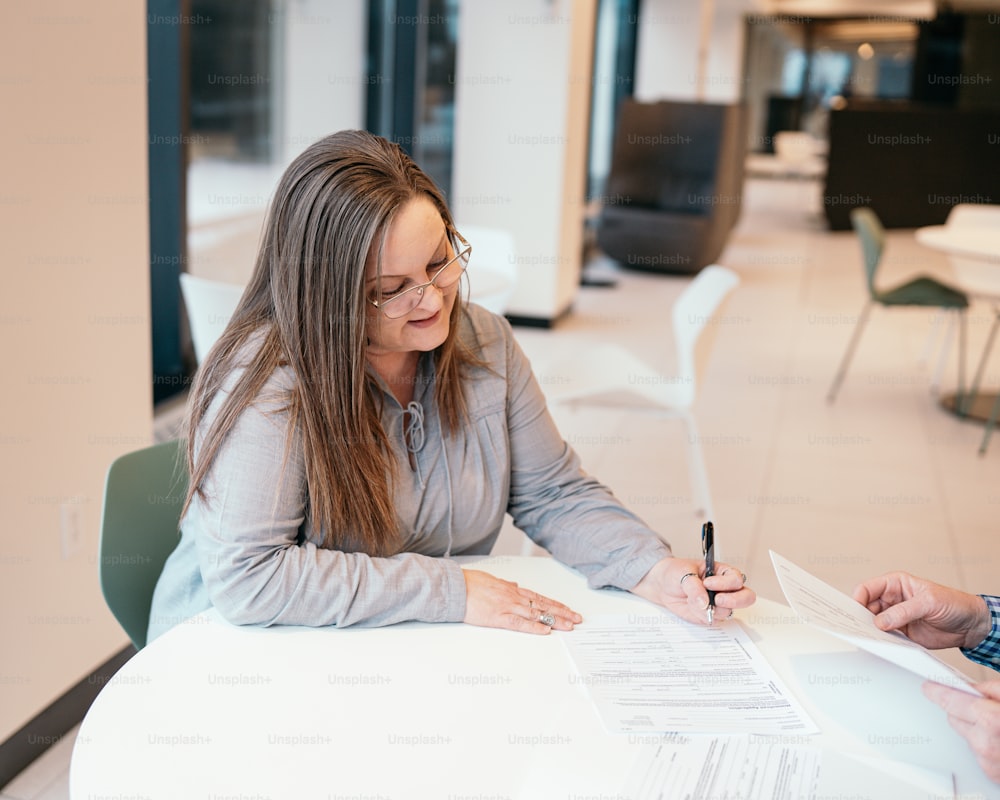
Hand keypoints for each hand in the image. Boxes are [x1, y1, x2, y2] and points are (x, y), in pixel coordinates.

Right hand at [462, 569, 581, 634]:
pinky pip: (520, 623)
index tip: (567, 609)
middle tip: (577, 619)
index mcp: (511, 589)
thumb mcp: (491, 579)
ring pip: (536, 614)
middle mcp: (514, 597)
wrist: (455, 587)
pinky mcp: (498, 617)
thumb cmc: (469, 583)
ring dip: (554, 620)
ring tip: (569, 626)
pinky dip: (534, 627)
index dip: (555, 604)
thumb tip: (513, 584)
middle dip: (562, 613)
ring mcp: (507, 606)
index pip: (539, 597)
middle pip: (543, 605)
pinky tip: (545, 631)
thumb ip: (504, 584)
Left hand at [630, 556, 755, 624]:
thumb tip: (705, 603)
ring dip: (711, 608)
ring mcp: (720, 603)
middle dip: (734, 600)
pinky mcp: (710, 615)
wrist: (662, 585)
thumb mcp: (684, 573)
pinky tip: (691, 606)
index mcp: (723, 572)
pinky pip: (713, 619)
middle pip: (746, 597)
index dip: (725, 583)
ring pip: (728, 611)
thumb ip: (695, 587)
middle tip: (717, 599)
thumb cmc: (675, 572)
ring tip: (693, 600)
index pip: (736, 579)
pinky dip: (701, 615)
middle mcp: (726, 588)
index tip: (707, 582)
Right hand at [853, 572, 990, 650]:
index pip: (868, 589)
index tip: (855, 612)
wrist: (971, 626)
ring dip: (872, 632)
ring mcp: (896, 618)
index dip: (858, 599)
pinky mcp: (902, 634)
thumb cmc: (953, 604)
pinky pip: (886, 638)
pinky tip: (884, 646)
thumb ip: (904, 612)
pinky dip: (883, 642)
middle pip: (866, 608)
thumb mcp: (928, 602)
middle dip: (862, 618)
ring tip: (871, 639)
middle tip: (860, 628)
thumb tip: (880, 622)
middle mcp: (892, 601)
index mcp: (895, 584)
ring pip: (874, 624)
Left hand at [924, 679, 999, 782]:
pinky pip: (977, 751)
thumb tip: (971, 687)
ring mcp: (989, 761)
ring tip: (999, 725)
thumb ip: (992, 689)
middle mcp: (987, 744)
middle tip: (984, 706)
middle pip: (954, 717)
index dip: (938, 691)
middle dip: (963, 708)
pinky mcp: (992, 774)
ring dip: (976, 727)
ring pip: (965, 735)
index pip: (950, 701)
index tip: (930, 686)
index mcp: (992, 720)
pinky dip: (985, 743)